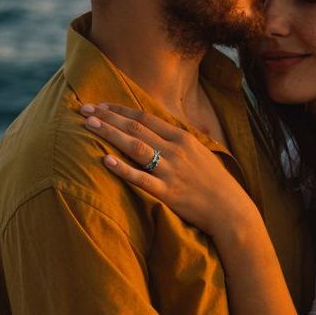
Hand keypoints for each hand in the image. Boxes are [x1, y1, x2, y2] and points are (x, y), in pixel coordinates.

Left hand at [78, 103, 257, 234]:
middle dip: (108, 117)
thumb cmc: (214, 182)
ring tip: (89, 125)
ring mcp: (171, 171)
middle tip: (84, 109)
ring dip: (110, 134)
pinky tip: (105, 160)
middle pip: (136, 127)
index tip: (100, 105)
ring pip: (135, 147)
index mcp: (183, 137)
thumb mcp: (199, 153)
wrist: (231, 209)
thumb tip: (156, 131)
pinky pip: (141, 178)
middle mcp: (175, 150)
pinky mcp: (167, 193)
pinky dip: (122, 169)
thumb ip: (177, 141)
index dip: (121, 109)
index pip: (145, 117)